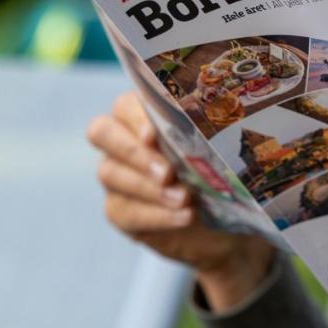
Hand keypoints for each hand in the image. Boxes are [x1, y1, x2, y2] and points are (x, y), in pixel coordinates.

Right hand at [87, 91, 273, 309]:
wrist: (224, 222)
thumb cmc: (220, 171)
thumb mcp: (218, 149)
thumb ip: (206, 134)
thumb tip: (213, 129)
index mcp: (144, 114)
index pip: (124, 105)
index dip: (135, 117)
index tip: (154, 135)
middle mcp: (122, 140)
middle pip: (102, 132)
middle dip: (134, 152)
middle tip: (167, 172)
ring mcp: (115, 175)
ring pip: (110, 173)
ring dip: (148, 188)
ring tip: (183, 198)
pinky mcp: (119, 209)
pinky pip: (124, 211)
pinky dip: (156, 215)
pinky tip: (184, 217)